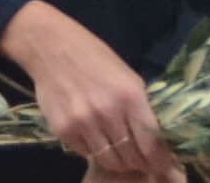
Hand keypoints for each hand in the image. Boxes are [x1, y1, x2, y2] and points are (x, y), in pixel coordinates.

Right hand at [3, 2, 177, 180]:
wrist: (50, 45)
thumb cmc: (94, 57)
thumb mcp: (127, 76)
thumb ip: (141, 108)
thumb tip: (155, 140)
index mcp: (130, 97)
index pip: (152, 145)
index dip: (159, 160)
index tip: (160, 163)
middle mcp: (107, 112)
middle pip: (132, 157)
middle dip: (139, 162)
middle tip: (138, 158)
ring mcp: (83, 123)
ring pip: (110, 161)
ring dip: (117, 160)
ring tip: (118, 152)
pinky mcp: (63, 129)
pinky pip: (87, 153)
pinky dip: (94, 150)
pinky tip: (95, 138)